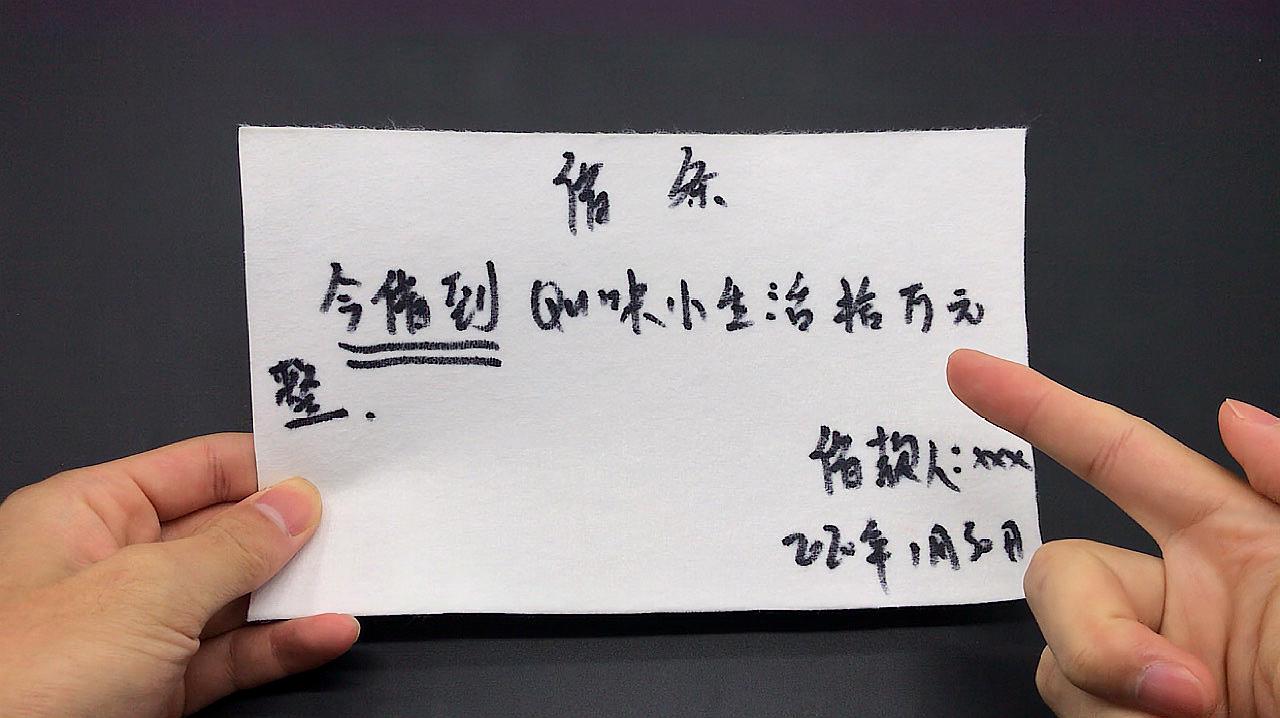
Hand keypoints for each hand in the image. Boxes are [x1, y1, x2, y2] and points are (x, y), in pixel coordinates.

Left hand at [0, 433, 357, 716]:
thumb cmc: (26, 679)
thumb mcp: (147, 591)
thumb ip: (234, 546)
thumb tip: (295, 505)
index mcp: (87, 515)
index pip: (195, 468)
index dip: (264, 466)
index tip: (334, 468)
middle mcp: (112, 566)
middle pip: (222, 532)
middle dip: (291, 531)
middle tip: (364, 522)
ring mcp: (135, 633)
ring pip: (234, 599)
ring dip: (296, 592)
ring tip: (360, 575)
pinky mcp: (155, 692)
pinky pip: (231, 657)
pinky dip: (281, 647)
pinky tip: (326, 634)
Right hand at [948, 349, 1279, 716]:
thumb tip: (1228, 415)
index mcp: (1234, 541)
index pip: (1114, 453)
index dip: (1038, 408)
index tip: (967, 372)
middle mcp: (1178, 603)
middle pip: (1060, 573)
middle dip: (1091, 631)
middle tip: (1179, 692)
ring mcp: (1147, 674)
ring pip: (1056, 660)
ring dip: (1116, 697)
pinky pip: (1071, 710)